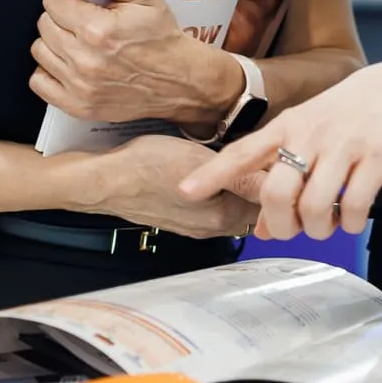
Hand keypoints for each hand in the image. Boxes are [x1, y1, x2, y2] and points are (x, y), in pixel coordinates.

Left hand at [33, 0, 239, 126]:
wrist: (180, 80)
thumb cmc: (161, 36)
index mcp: (99, 29)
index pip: (53, 0)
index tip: (86, 3)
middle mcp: (85, 60)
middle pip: (44, 24)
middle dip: (63, 17)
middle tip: (87, 22)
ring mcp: (79, 87)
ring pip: (39, 50)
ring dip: (56, 42)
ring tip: (81, 42)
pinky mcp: (78, 106)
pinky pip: (38, 82)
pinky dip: (50, 70)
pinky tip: (71, 63)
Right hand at [75, 134, 260, 239]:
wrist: (105, 181)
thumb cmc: (148, 166)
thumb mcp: (201, 161)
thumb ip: (242, 176)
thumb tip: (275, 182)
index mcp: (224, 216)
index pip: (268, 200)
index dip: (273, 176)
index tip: (271, 155)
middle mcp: (213, 227)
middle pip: (253, 207)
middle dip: (257, 183)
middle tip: (252, 155)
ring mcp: (197, 226)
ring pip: (233, 207)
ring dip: (237, 189)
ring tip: (229, 162)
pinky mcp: (183, 220)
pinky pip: (212, 208)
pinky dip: (218, 193)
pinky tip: (207, 174)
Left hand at [180, 58, 381, 241]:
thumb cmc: (347, 113)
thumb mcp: (309, 135)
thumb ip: (282, 177)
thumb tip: (261, 228)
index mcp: (288, 125)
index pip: (244, 151)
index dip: (214, 173)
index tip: (185, 191)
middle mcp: (311, 134)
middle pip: (278, 193)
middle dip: (282, 225)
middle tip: (294, 230)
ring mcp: (345, 145)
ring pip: (315, 206)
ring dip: (318, 229)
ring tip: (326, 225)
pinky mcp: (378, 156)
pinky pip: (355, 206)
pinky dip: (350, 224)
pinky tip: (352, 219)